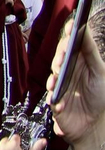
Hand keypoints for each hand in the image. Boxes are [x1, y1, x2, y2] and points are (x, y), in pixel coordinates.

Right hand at [52, 22, 104, 144]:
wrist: (93, 124)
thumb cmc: (98, 97)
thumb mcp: (99, 72)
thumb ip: (91, 51)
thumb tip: (84, 28)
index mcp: (80, 61)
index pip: (72, 43)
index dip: (70, 33)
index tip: (71, 24)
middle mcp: (68, 70)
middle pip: (59, 56)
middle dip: (59, 56)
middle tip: (63, 57)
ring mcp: (60, 83)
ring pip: (52, 75)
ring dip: (54, 76)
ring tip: (58, 78)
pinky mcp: (54, 98)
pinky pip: (51, 95)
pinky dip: (55, 97)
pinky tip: (60, 100)